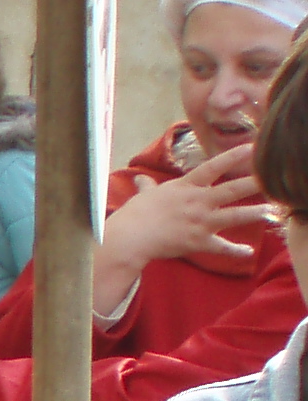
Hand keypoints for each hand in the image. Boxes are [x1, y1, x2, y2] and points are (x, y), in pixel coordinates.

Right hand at [98, 146, 267, 308]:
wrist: (129, 238)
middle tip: (271, 176)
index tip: (252, 147)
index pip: (213, 167)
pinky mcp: (198, 242)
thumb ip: (147, 186)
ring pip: (233, 216)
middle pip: (231, 190)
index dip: (233, 156)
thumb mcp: (144, 195)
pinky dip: (234, 251)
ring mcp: (200, 222)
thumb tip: (139, 178)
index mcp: (186, 187)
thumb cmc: (134, 215)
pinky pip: (220, 247)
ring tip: (271, 210)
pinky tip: (248, 253)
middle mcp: (197, 202)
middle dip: (253, 183)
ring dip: (254, 214)